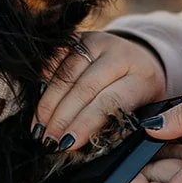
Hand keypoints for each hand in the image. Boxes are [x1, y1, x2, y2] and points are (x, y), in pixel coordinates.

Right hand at [33, 31, 167, 151]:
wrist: (142, 59)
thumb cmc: (138, 94)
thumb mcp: (139, 111)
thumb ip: (115, 126)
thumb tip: (80, 145)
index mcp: (142, 78)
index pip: (110, 101)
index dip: (86, 123)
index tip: (68, 144)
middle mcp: (120, 55)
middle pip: (85, 88)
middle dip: (63, 118)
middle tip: (49, 141)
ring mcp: (98, 42)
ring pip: (66, 74)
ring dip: (49, 104)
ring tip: (39, 128)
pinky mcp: (80, 37)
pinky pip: (55, 59)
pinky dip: (44, 82)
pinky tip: (39, 104)